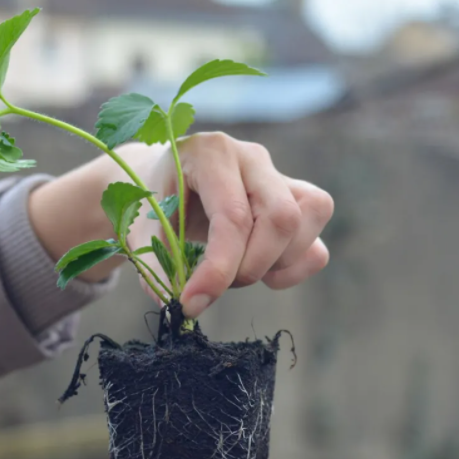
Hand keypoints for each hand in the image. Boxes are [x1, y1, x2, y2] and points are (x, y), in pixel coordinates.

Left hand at [29, 132, 333, 317]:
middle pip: (282, 217)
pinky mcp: (296, 201)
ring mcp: (280, 177)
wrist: (167, 181)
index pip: (232, 216)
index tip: (191, 303)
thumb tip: (172, 306)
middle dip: (251, 266)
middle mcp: (252, 158)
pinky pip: (317, 242)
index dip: (218, 269)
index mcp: (211, 153)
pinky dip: (294, 268)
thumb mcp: (140, 226)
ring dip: (275, 264)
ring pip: (308, 222)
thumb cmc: (154, 200)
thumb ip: (154, 263)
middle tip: (218, 284)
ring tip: (237, 272)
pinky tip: (264, 272)